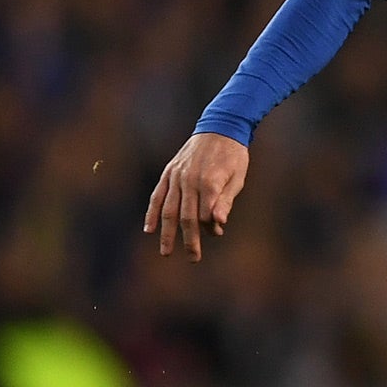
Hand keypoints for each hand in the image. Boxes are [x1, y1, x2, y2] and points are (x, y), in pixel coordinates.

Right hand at [144, 132, 249, 260]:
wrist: (220, 127)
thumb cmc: (233, 156)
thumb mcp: (237, 178)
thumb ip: (225, 202)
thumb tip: (218, 224)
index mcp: (209, 182)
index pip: (205, 215)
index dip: (210, 227)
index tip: (217, 233)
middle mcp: (189, 180)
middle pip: (186, 217)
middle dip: (189, 240)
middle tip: (193, 259)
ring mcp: (176, 176)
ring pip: (169, 210)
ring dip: (167, 233)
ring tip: (166, 252)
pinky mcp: (169, 172)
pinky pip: (157, 196)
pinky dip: (152, 213)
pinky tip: (149, 229)